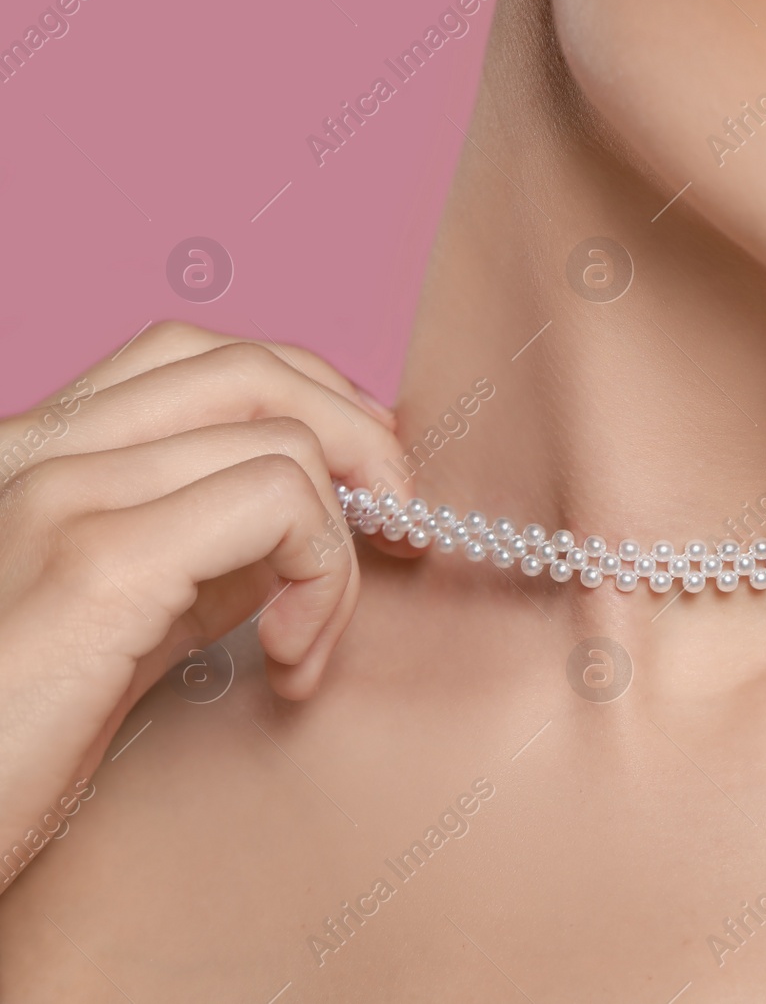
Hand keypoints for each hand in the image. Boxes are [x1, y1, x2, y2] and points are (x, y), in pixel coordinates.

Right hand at [0, 321, 413, 892]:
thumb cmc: (16, 736)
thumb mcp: (127, 620)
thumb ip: (207, 552)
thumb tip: (316, 520)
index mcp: (39, 449)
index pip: (204, 357)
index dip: (316, 400)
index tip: (368, 484)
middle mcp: (39, 447)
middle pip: (254, 369)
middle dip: (361, 441)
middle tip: (398, 531)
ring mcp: (64, 493)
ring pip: (285, 441)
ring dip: (339, 549)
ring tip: (305, 644)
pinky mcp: (101, 563)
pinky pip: (279, 505)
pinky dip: (321, 577)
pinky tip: (287, 659)